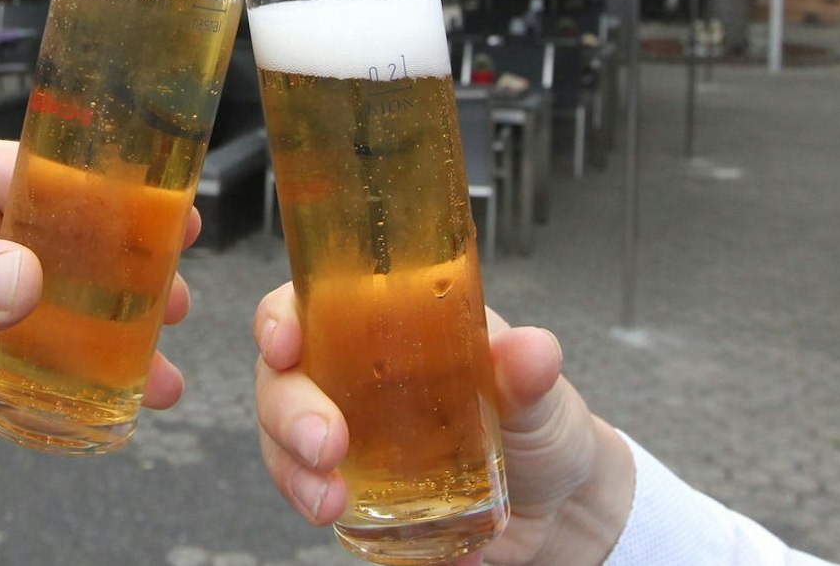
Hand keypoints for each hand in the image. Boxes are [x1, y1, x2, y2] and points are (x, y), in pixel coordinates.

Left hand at [0, 133, 193, 464]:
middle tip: (176, 299)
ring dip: (111, 339)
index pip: (46, 175)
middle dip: (126, 275)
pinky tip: (115, 403)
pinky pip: (32, 370)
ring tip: (163, 366)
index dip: (110, 198)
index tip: (168, 219)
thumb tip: (26, 282)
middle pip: (68, 248)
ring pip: (59, 315)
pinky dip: (74, 386)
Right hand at [253, 284, 633, 564]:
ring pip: (283, 444)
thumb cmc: (543, 425)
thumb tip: (532, 350)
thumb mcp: (541, 393)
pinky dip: (328, 516)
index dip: (279, 319)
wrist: (560, 511)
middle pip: (283, 380)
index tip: (284, 345)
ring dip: (293, 474)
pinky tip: (373, 534)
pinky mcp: (357, 494)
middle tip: (325, 448)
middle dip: (287, 412)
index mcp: (386, 327)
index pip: (310, 305)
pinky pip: (317, 499)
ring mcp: (350, 438)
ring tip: (331, 504)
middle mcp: (353, 377)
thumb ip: (528, 372)